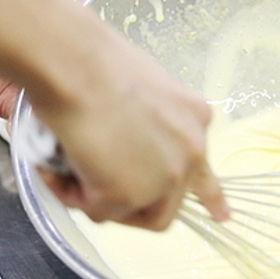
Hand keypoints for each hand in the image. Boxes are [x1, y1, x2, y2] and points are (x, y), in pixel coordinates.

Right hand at [32, 27, 228, 230]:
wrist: (75, 65)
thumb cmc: (93, 63)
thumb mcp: (141, 92)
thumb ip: (148, 125)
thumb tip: (122, 146)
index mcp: (196, 118)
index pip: (206, 168)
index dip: (211, 197)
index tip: (220, 214)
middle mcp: (191, 150)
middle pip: (171, 201)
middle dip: (138, 204)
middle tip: (104, 196)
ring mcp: (165, 176)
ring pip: (138, 213)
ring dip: (105, 202)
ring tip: (74, 175)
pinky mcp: (130, 194)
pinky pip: (101, 211)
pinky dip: (74, 195)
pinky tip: (59, 170)